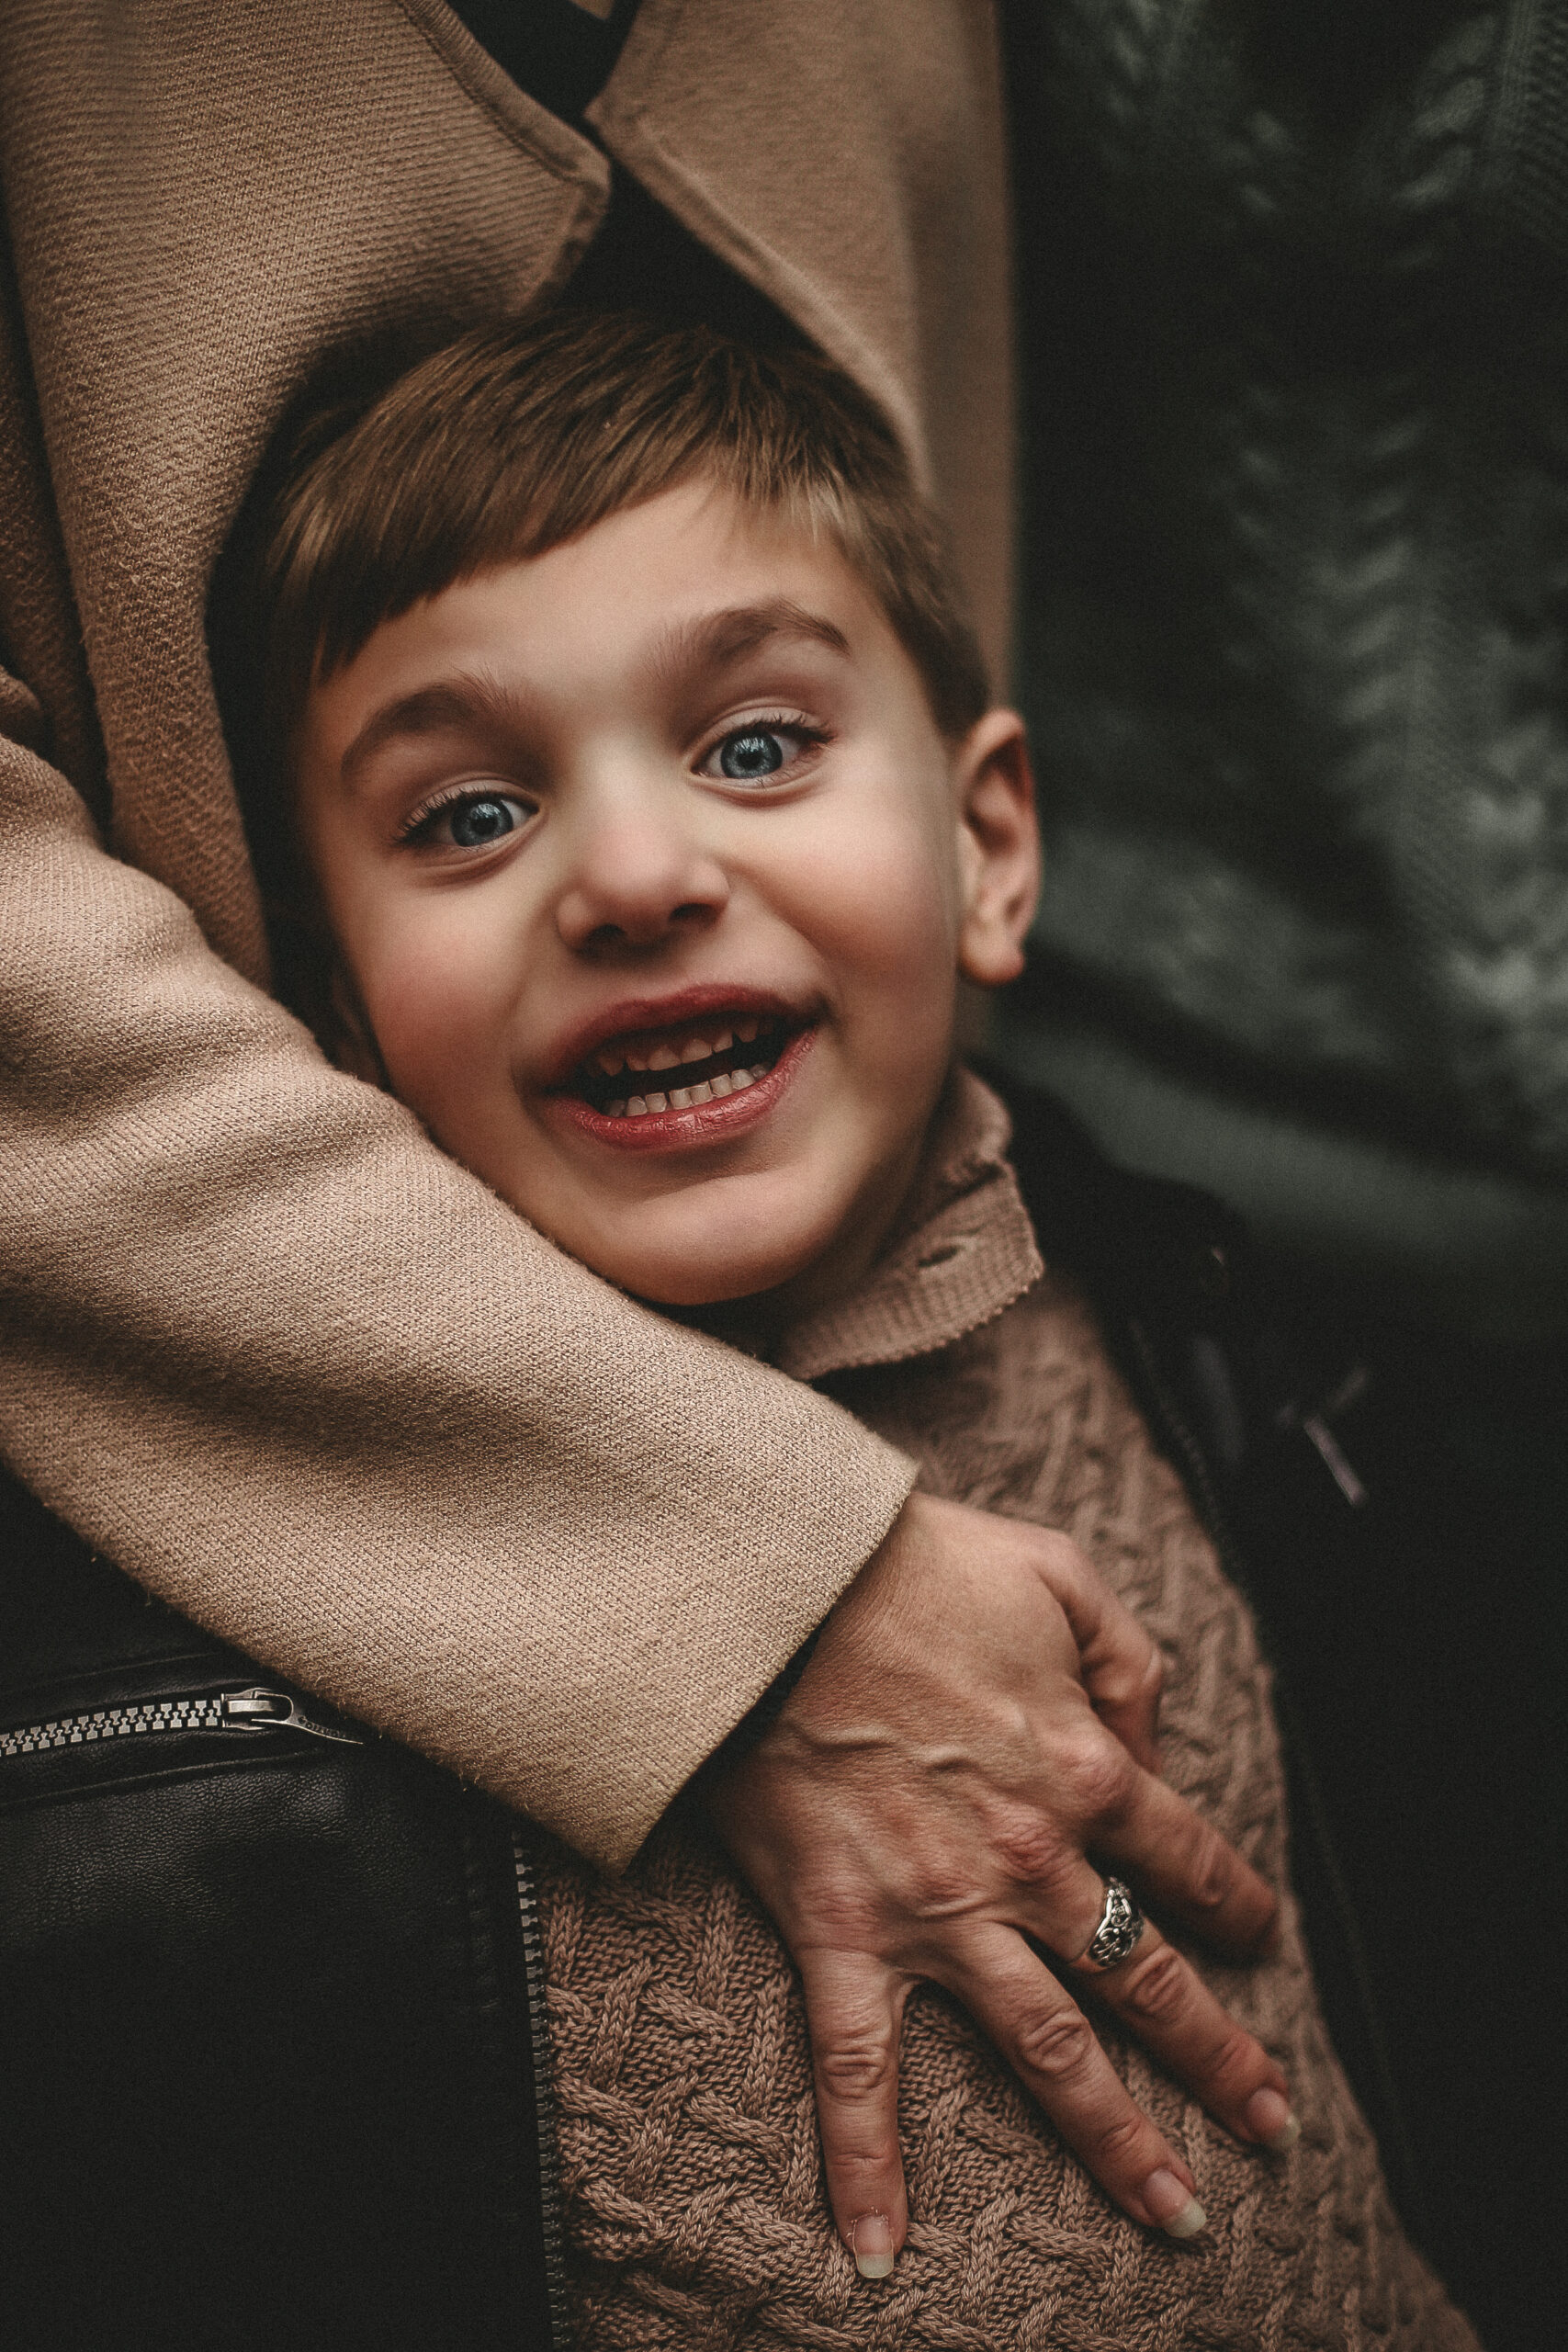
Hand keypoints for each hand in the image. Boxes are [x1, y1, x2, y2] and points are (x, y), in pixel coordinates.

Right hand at [705, 1491, 1291, 2272]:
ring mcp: (940, 1911)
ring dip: (1118, 2140)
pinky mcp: (843, 1933)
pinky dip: (866, 2165)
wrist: (775, 1587)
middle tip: (1271, 2124)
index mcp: (1086, 1768)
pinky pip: (857, 2069)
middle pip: (1146, 1981)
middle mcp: (1031, 1861)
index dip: (1236, 1902)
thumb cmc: (912, 1565)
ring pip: (1049, 2050)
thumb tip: (1149, 1747)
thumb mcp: (1055, 1573)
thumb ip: (1127, 1657)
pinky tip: (878, 2250)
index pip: (1188, 1858)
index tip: (1261, 1937)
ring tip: (1177, 2214)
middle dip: (1219, 2061)